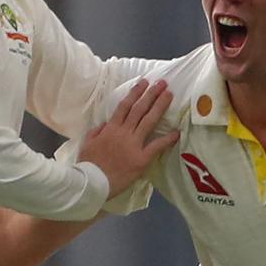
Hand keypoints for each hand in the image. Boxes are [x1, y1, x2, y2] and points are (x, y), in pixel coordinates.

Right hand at [78, 79, 179, 198]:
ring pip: (148, 121)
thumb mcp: (88, 143)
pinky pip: (156, 146)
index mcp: (110, 128)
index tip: (143, 82)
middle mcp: (123, 132)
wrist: (92, 182)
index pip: (124, 106)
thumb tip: (105, 124)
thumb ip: (97, 131)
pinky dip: (167, 139)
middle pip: (139, 109)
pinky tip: (177, 132)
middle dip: (151, 94)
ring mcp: (133, 144)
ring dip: (159, 106)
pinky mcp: (141, 159)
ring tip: (169, 95)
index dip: (135, 93)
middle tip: (162, 83)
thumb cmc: (88, 164)